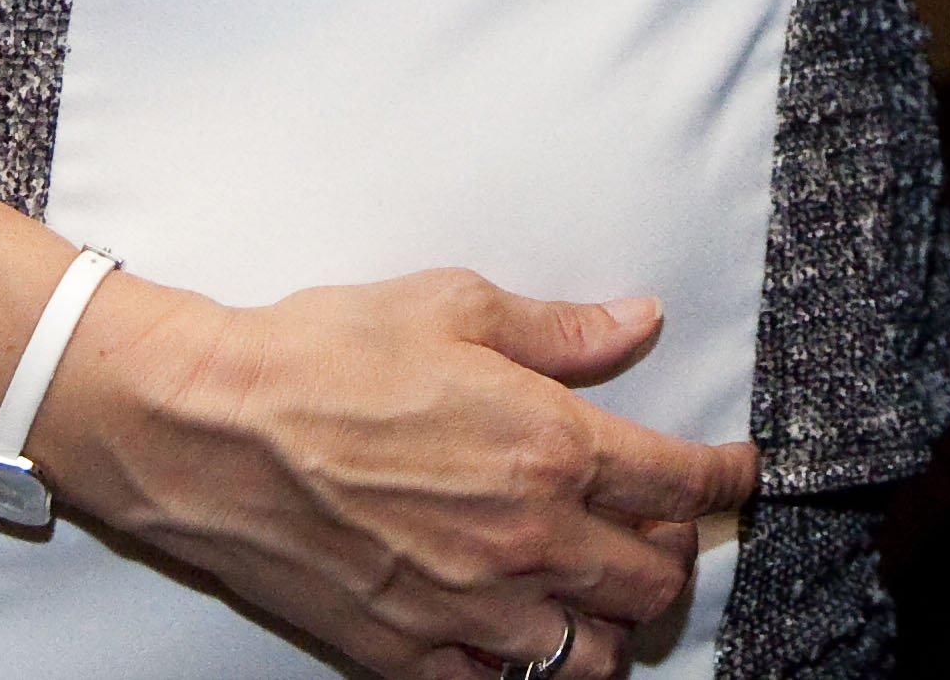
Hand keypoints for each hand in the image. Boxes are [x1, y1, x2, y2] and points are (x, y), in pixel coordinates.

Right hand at [53, 270, 753, 679]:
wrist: (211, 428)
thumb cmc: (325, 355)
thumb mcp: (455, 307)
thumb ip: (560, 330)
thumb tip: (636, 322)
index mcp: (549, 447)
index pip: (679, 483)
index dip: (726, 481)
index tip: (739, 476)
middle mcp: (525, 540)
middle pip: (650, 583)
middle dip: (672, 556)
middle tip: (656, 526)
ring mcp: (467, 609)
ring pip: (590, 657)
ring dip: (608, 624)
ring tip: (591, 586)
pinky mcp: (407, 652)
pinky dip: (522, 670)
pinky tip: (514, 630)